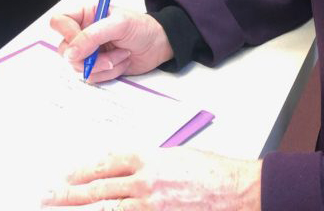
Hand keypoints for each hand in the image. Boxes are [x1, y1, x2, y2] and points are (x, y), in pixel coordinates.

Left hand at [40, 148, 261, 209]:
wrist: (236, 190)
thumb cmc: (214, 172)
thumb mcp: (180, 158)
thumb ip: (153, 164)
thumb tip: (131, 172)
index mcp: (152, 159)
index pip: (108, 163)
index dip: (83, 170)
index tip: (66, 175)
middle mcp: (146, 182)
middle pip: (99, 188)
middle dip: (68, 194)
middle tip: (46, 196)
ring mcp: (150, 206)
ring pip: (105, 209)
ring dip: (80, 210)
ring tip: (57, 209)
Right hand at [51, 6, 173, 83]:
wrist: (159, 45)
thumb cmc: (142, 28)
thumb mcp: (120, 24)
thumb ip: (93, 35)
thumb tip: (70, 52)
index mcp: (87, 15)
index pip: (59, 22)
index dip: (67, 33)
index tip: (84, 41)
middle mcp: (84, 34)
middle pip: (64, 50)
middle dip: (89, 56)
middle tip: (108, 53)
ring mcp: (89, 52)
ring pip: (77, 66)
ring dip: (104, 64)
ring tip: (123, 54)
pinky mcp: (97, 67)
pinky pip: (91, 77)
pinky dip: (109, 73)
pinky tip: (123, 62)